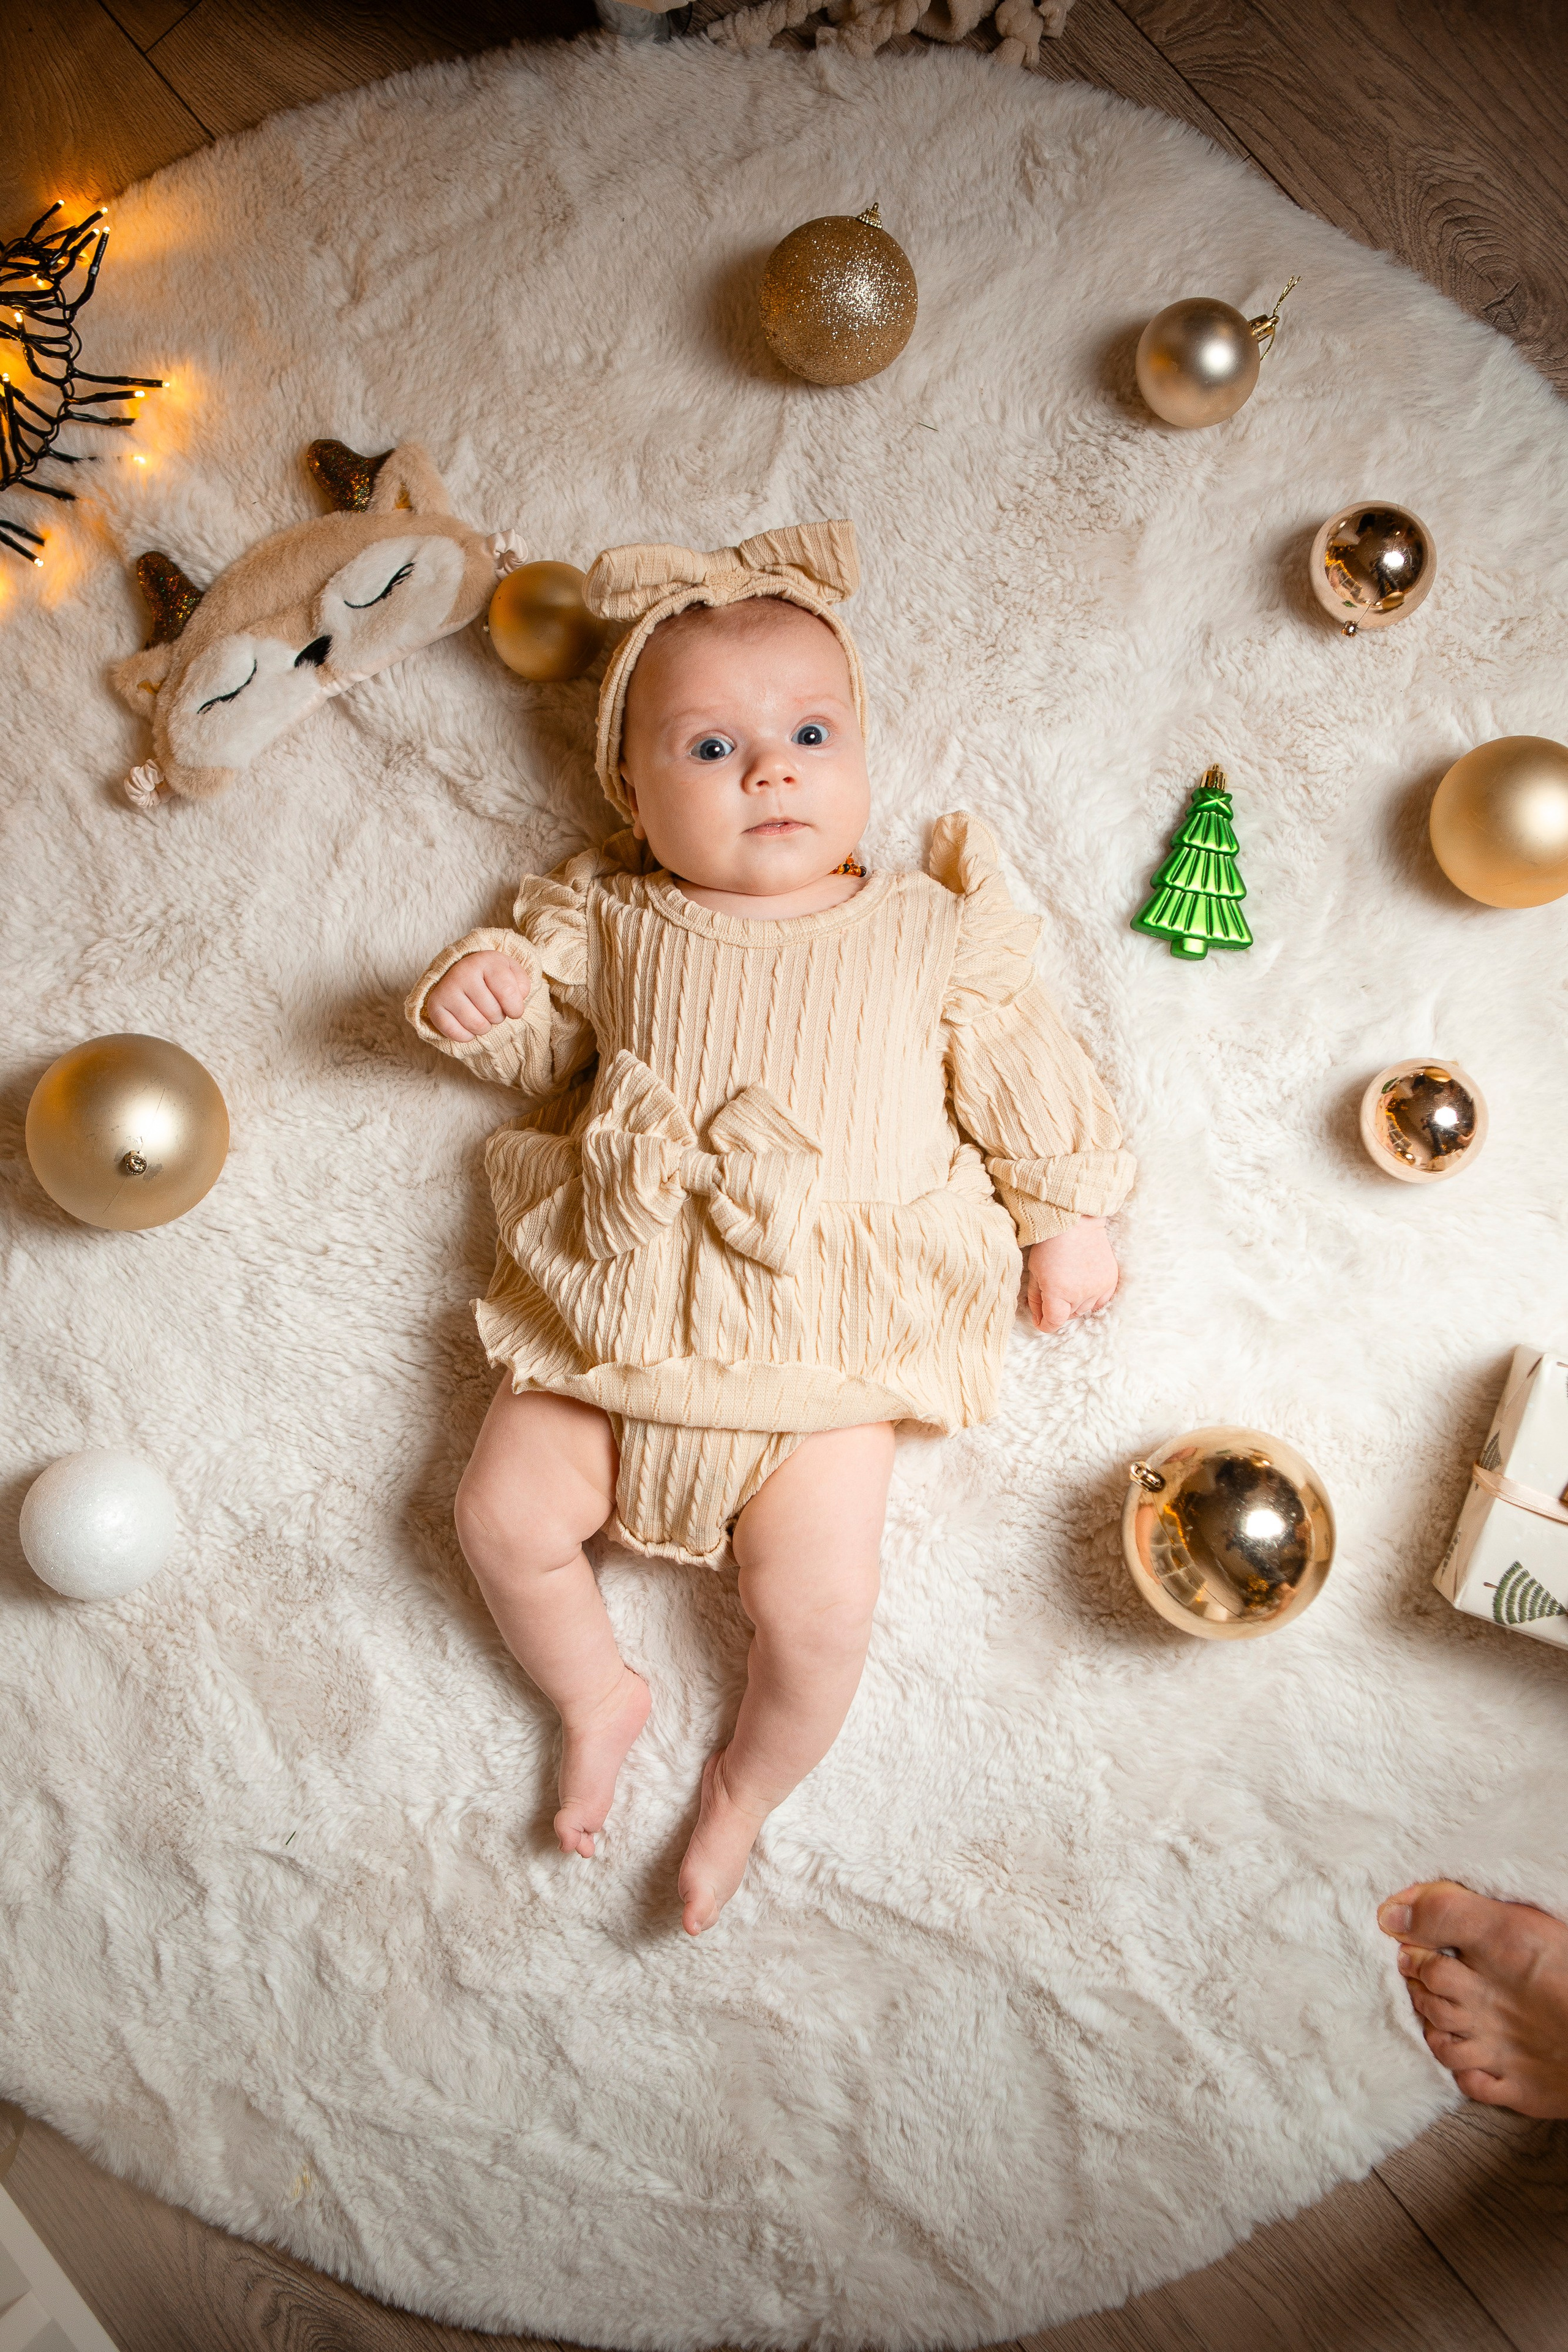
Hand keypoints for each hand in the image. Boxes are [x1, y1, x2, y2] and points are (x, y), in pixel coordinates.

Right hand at [424, 950, 530, 1040]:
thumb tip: (517, 999)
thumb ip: (522, 985)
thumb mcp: (512, 973)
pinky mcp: (434, 1006)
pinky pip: (456, 1034)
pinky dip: (467, 1036)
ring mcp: (446, 989)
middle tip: (492, 1008)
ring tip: (482, 1015)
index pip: (507, 992)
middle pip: (493, 1012)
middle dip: (499, 1016)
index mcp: (485, 961)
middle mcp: (462, 972)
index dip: (516, 1008)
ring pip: (476, 1025)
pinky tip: (467, 1024)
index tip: (514, 1009)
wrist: (462, 974)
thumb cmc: (492, 977)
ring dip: (485, 1027)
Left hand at [1027, 1218, 1118, 1333]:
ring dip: (1075, 1303)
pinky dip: (1092, 1298)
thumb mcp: (1035, 1271)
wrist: (1076, 1222)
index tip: (1041, 1321)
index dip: (1045, 1325)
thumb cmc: (1050, 1244)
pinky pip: (1101, 1301)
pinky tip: (1084, 1286)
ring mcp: (1098, 1287)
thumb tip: (1039, 1319)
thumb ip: (1036, 1299)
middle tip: (1053, 1291)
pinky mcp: (1110, 1280)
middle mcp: (1080, 1293)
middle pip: (1069, 1316)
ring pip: (1085, 1309)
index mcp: (1058, 1292)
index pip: (1054, 1322)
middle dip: (1059, 1309)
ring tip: (1068, 1283)